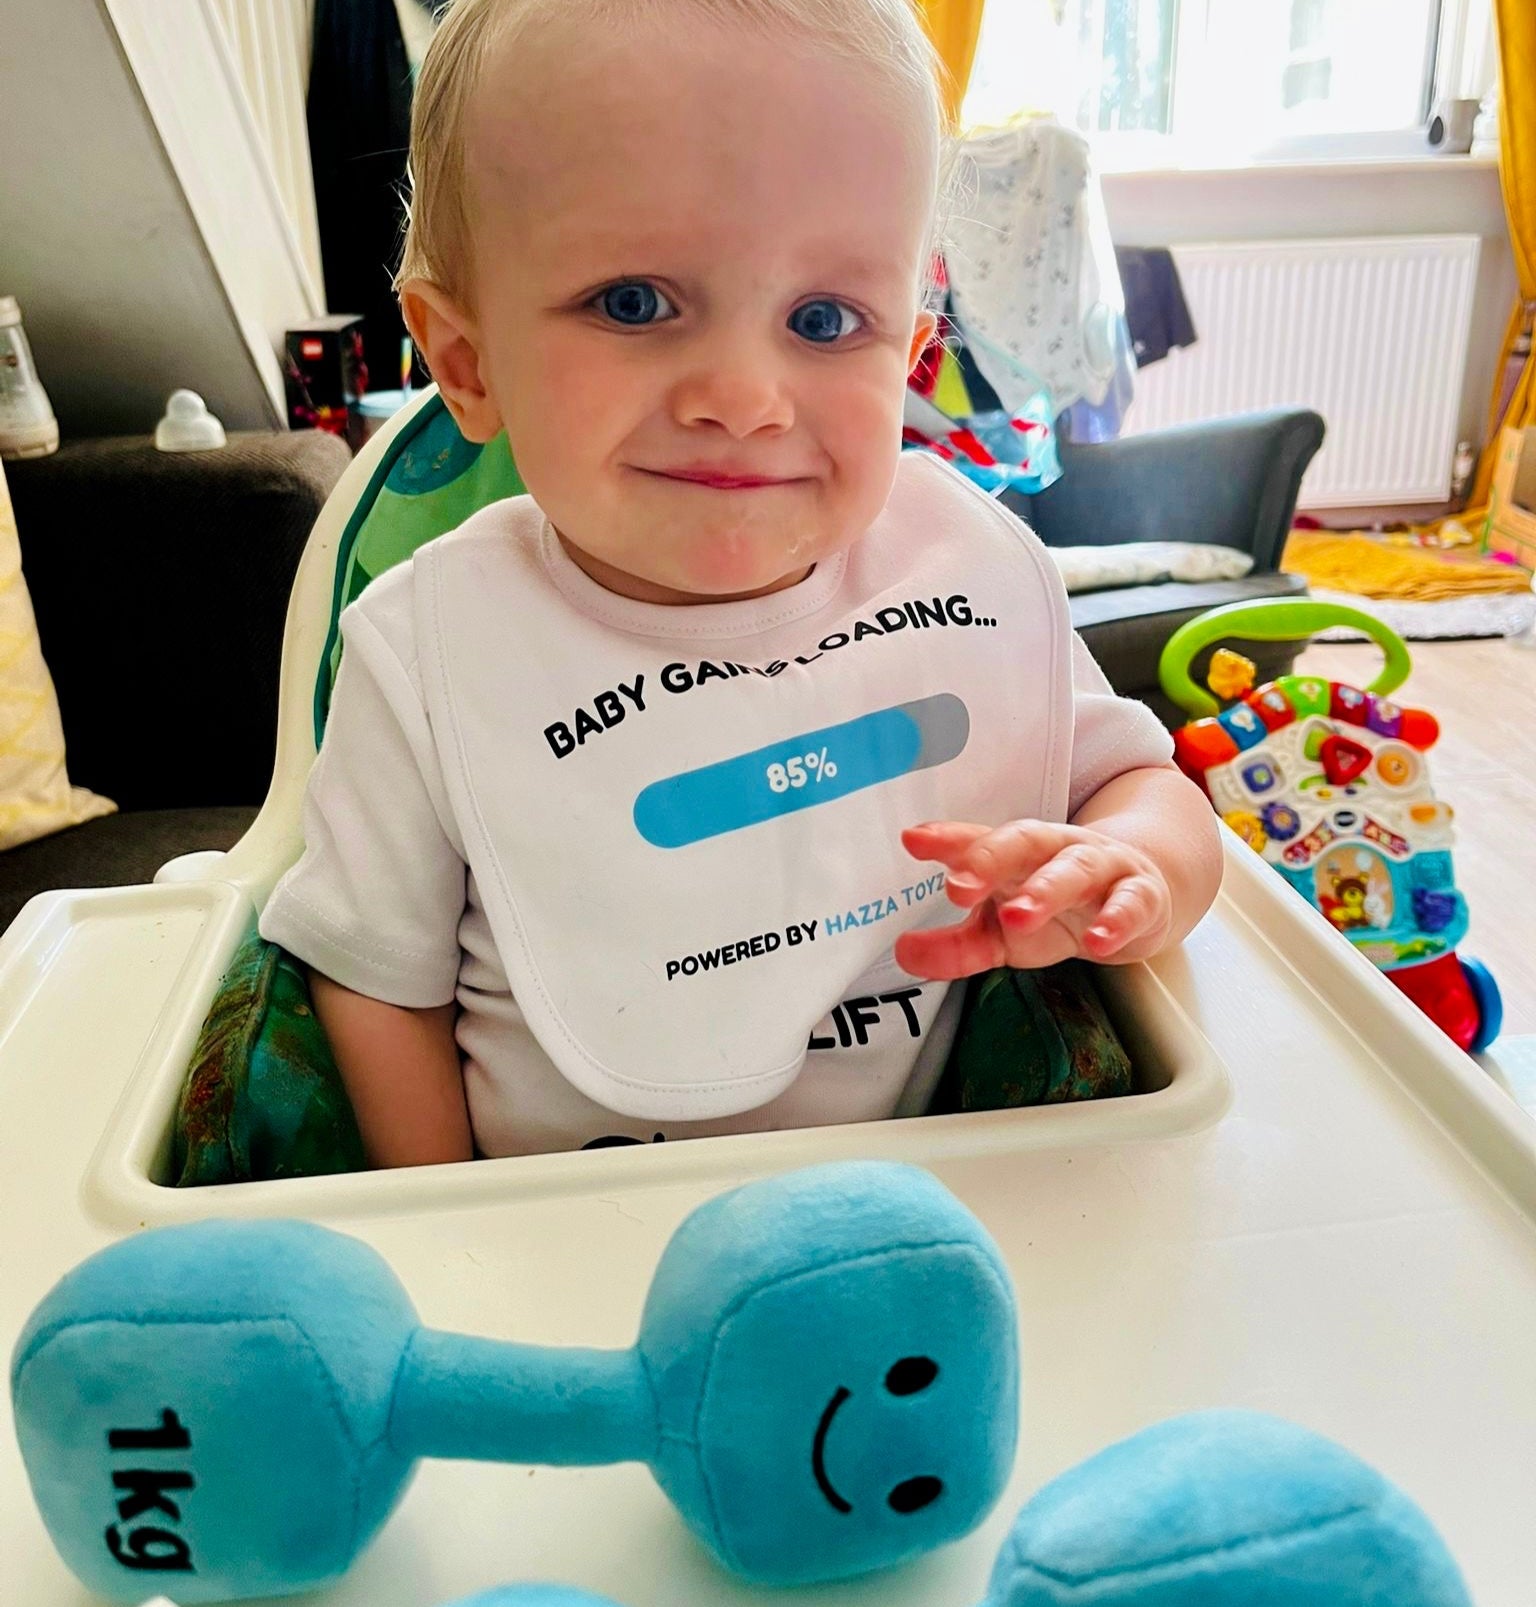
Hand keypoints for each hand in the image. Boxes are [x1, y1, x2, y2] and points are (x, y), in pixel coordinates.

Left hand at [893, 819, 1174, 979]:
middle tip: (958, 888)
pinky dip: (1115, 920)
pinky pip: (1131, 902)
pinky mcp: (1142, 895)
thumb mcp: (1002, 934)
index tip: (913, 841)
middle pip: (1024, 842)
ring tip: (1019, 916)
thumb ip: (956, 946)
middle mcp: (1056, 850)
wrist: (1139, 898)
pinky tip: (1098, 941)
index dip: (947, 840)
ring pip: (1074, 868)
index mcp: (1016, 854)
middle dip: (990, 859)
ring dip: (1046, 889)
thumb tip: (905, 954)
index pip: (977, 840)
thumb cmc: (1058, 912)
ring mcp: (1101, 868)